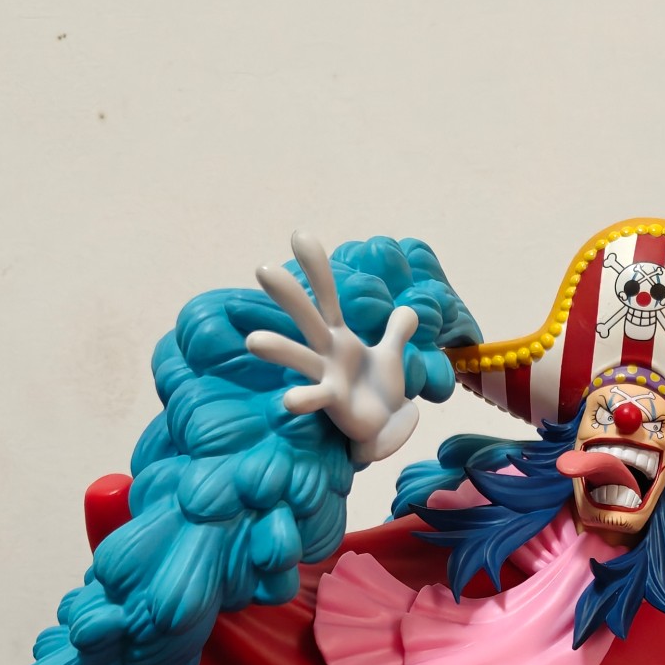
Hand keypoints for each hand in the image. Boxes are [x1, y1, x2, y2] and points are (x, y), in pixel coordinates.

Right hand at [245, 230, 418, 463]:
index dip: (316, 268)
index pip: (326, 296)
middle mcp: (326, 352)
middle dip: (288, 295)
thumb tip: (410, 308)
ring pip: (299, 357)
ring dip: (279, 350)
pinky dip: (303, 400)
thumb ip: (396, 331)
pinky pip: (315, 399)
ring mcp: (325, 377)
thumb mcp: (390, 356)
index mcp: (339, 336)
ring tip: (254, 342)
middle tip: (263, 269)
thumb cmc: (377, 391)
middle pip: (307, 317)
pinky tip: (288, 401)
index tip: (300, 235)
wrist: (382, 428)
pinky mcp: (330, 402)